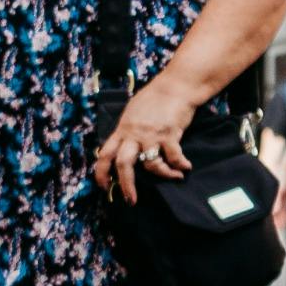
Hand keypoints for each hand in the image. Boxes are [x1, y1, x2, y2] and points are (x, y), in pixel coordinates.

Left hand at [92, 81, 198, 199]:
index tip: (104, 186)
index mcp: (122, 129)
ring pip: (151, 165)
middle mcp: (134, 134)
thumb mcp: (132, 113)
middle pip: (123, 165)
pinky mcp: (169, 134)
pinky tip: (185, 167)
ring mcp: (151, 135)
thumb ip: (127, 131)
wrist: (175, 86)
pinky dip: (180, 165)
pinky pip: (173, 158)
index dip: (101, 173)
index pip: (104, 154)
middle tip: (131, 200)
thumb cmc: (155, 97)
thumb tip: (123, 146)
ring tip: (174, 177)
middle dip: (126, 186)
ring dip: (164, 175)